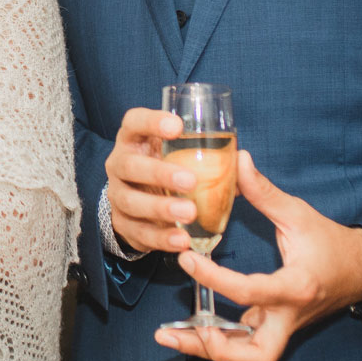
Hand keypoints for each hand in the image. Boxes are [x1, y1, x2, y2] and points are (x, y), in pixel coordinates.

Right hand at [104, 108, 200, 255]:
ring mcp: (118, 196)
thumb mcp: (184, 157)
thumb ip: (214, 159)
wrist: (142, 207)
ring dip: (161, 207)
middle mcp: (120, 164)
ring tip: (190, 213)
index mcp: (136, 140)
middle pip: (129, 164)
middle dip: (159, 172)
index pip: (134, 122)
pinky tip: (182, 239)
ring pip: (131, 201)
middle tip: (190, 181)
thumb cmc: (169, 171)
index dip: (151, 122)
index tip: (177, 127)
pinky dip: (162, 237)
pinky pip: (140, 232)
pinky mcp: (123, 225)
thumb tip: (243, 159)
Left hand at [155, 151, 361, 360]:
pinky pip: (247, 343)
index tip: (186, 258)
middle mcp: (290, 316)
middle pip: (256, 356)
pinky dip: (219, 340)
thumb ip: (264, 191)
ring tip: (169, 336)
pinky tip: (191, 328)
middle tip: (173, 331)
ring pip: (250, 359)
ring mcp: (284, 327)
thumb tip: (238, 158)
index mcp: (296, 286)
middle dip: (213, 349)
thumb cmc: (331, 242)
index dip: (212, 277)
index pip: (248, 292)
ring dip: (209, 351)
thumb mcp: (298, 213)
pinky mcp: (277, 328)